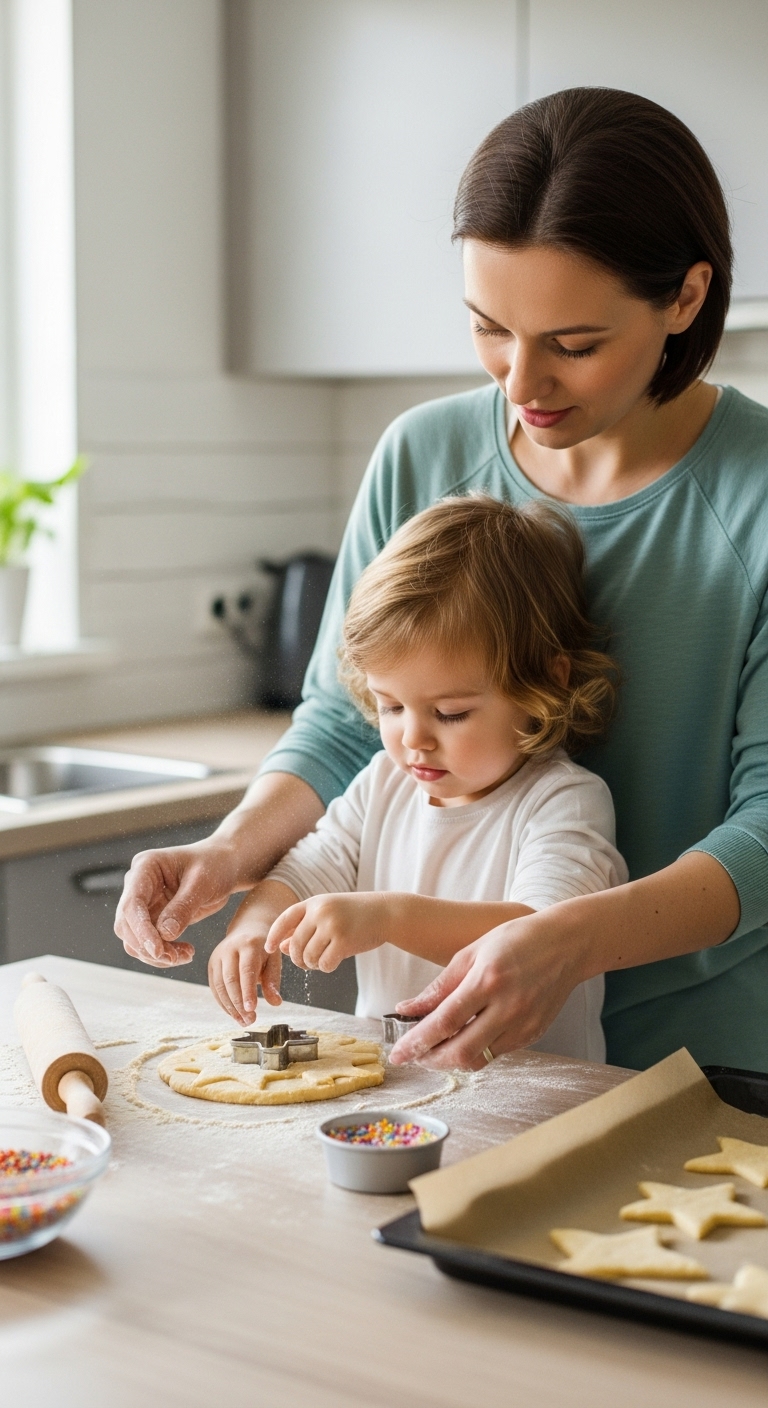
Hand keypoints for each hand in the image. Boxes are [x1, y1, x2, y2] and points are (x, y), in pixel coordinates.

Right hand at [114, 839, 241, 967]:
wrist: (223, 867)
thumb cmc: (214, 866)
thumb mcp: (203, 883)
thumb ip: (183, 907)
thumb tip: (164, 934)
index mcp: (146, 867)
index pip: (132, 904)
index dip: (141, 930)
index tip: (158, 951)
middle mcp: (137, 884)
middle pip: (127, 924)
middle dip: (149, 946)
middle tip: (177, 958)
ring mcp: (143, 902)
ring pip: (134, 938)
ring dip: (156, 954)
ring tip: (186, 955)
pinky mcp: (152, 917)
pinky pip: (148, 943)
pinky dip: (163, 953)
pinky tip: (185, 953)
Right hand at [208, 924, 281, 1025]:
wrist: (248, 929)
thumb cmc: (264, 948)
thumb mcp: (274, 959)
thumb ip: (273, 980)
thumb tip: (275, 1002)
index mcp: (249, 944)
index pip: (246, 970)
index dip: (248, 991)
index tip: (252, 1010)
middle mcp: (230, 948)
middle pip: (230, 979)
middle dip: (239, 1003)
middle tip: (250, 1020)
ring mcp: (218, 956)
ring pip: (219, 985)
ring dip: (230, 1007)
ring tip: (243, 1021)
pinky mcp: (211, 964)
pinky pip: (214, 987)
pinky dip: (223, 1003)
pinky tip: (234, 1013)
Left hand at [265, 891, 393, 971]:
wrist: (386, 913)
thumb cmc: (356, 915)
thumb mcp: (328, 916)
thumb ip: (305, 929)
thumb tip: (282, 947)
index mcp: (314, 902)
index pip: (285, 918)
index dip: (274, 935)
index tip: (269, 949)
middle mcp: (320, 911)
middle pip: (296, 944)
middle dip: (298, 958)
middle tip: (306, 963)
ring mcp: (332, 925)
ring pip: (309, 956)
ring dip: (313, 964)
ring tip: (322, 960)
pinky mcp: (344, 941)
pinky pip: (324, 963)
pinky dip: (326, 967)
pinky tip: (334, 962)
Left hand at [388, 913, 582, 1070]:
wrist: (566, 944)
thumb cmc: (516, 939)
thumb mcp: (471, 953)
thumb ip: (439, 986)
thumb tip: (407, 1009)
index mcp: (487, 980)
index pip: (444, 1022)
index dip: (416, 1042)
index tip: (397, 1053)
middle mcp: (507, 1007)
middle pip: (460, 1051)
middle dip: (430, 1060)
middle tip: (413, 1057)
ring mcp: (523, 1024)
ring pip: (479, 1060)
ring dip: (451, 1061)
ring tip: (434, 1051)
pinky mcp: (533, 1034)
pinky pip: (497, 1054)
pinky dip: (476, 1052)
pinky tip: (464, 1041)